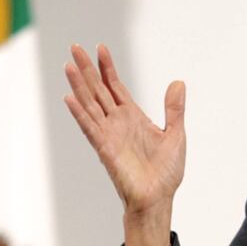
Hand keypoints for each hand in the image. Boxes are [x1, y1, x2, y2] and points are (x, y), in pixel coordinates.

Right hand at [63, 44, 185, 245]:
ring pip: (90, 104)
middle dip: (87, 69)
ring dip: (79, 86)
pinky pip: (90, 128)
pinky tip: (70, 98)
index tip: (100, 48)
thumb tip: (178, 82)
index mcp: (133, 118)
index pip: (115, 87)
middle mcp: (117, 123)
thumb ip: (174, 109)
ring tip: (69, 65)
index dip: (107, 68)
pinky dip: (80, 113)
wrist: (158, 199)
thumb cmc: (165, 173)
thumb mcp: (176, 135)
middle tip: (75, 46)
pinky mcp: (106, 149)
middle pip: (98, 90)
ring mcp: (109, 135)